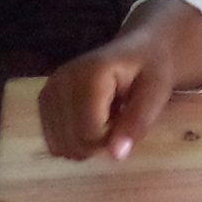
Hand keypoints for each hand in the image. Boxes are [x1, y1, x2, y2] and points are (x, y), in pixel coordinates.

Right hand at [38, 0, 201, 160]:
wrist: (140, 46)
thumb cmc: (152, 68)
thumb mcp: (157, 93)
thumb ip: (138, 122)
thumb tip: (116, 155)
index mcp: (90, 74)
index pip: (90, 133)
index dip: (113, 138)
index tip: (127, 118)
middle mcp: (61, 80)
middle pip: (73, 142)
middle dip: (99, 142)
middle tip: (118, 118)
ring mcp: (49, 89)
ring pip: (61, 145)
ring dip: (86, 143)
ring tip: (105, 117)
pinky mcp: (44, 99)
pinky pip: (54, 141)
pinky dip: (73, 139)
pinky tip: (89, 120)